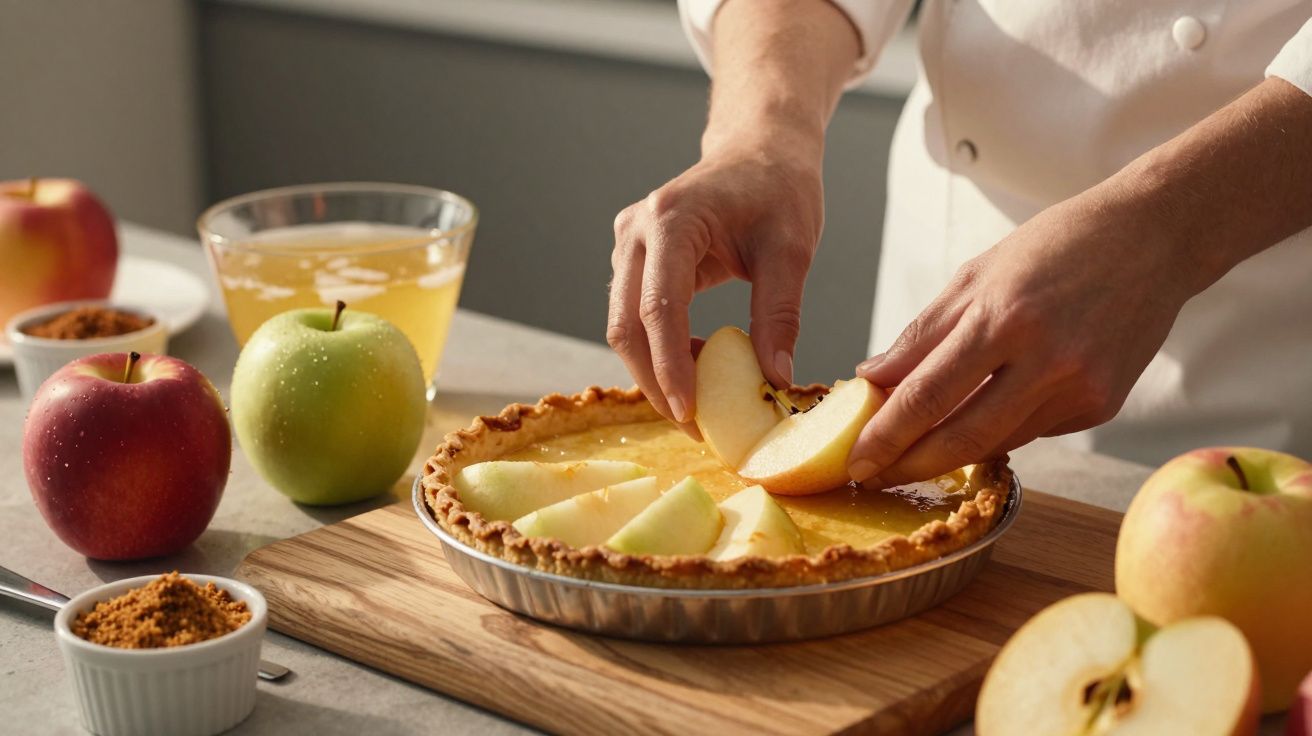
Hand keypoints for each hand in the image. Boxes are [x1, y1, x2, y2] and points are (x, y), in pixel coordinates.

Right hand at [608, 139, 822, 430]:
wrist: (760, 150)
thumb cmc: (779, 189)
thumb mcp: (792, 249)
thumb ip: (779, 313)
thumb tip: (775, 379)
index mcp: (671, 220)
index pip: (658, 307)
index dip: (670, 366)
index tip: (691, 413)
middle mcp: (636, 231)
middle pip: (626, 324)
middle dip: (655, 382)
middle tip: (695, 427)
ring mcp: (628, 244)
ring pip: (624, 325)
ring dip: (655, 370)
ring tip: (700, 405)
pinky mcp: (633, 259)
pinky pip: (635, 315)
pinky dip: (660, 350)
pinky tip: (695, 369)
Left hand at [847, 191, 1192, 486]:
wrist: (1155, 238)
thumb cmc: (1058, 245)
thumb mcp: (977, 274)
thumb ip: (922, 334)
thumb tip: (870, 378)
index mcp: (1005, 317)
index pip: (927, 395)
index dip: (885, 435)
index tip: (855, 460)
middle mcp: (1047, 359)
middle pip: (960, 437)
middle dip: (907, 465)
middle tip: (871, 476)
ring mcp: (1081, 388)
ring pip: (996, 442)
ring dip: (947, 455)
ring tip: (908, 454)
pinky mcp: (1102, 406)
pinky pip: (1032, 431)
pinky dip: (996, 430)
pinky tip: (976, 419)